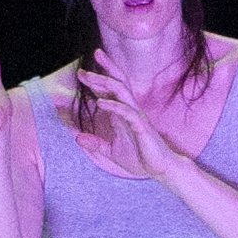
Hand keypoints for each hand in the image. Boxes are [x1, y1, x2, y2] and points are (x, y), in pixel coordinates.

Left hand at [67, 66, 190, 180]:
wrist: (159, 169)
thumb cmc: (140, 158)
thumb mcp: (111, 152)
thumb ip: (96, 144)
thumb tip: (77, 137)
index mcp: (122, 114)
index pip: (109, 92)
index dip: (96, 81)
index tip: (81, 73)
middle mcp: (129, 110)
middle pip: (117, 83)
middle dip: (102, 71)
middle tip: (83, 67)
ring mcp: (136, 117)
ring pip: (121, 92)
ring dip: (105, 82)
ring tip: (89, 77)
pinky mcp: (141, 126)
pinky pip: (127, 112)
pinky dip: (113, 106)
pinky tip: (99, 103)